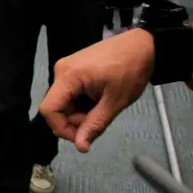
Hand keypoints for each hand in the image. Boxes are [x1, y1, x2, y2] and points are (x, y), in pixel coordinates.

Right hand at [39, 28, 153, 151]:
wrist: (144, 45)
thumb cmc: (132, 70)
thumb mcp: (115, 102)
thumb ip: (95, 125)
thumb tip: (81, 147)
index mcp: (68, 76)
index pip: (48, 109)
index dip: (61, 128)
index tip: (82, 136)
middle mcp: (61, 71)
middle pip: (57, 107)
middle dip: (76, 120)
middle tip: (100, 118)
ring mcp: (66, 68)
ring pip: (64, 102)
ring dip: (81, 111)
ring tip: (103, 105)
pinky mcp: (73, 68)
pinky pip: (70, 93)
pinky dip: (82, 102)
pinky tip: (99, 97)